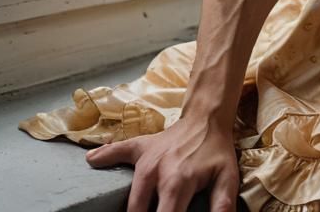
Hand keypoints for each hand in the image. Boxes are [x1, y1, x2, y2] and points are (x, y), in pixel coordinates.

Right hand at [85, 115, 239, 211]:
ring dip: (130, 210)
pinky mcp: (138, 148)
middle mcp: (155, 173)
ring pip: (128, 199)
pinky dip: (105, 156)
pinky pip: (116, 151)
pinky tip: (92, 160)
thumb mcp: (227, 177)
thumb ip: (221, 205)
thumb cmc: (217, 151)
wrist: (207, 117)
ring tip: (132, 210)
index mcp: (177, 183)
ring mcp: (143, 161)